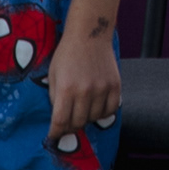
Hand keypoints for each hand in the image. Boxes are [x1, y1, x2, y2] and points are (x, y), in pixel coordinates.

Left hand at [46, 23, 123, 140]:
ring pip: (94, 118)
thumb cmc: (67, 53)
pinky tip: (96, 107)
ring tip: (82, 111)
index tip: (53, 135)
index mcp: (66, 88)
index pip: (60, 122)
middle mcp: (85, 91)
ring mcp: (102, 88)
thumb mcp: (53, 74)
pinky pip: (111, 110)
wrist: (89, 33)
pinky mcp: (115, 85)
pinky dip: (103, 113)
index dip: (55, 133)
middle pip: (77, 123)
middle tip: (67, 123)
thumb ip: (55, 97)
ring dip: (86, 119)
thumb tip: (60, 119)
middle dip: (70, 127)